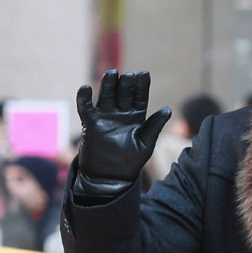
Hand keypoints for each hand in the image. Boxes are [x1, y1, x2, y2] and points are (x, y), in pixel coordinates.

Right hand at [74, 71, 171, 191]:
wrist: (110, 177)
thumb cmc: (131, 161)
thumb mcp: (146, 144)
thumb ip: (154, 126)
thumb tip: (167, 110)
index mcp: (137, 116)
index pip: (140, 97)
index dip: (141, 85)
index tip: (143, 74)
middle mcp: (121, 112)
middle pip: (123, 93)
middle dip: (126, 83)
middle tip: (128, 75)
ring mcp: (105, 116)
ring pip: (106, 96)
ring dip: (108, 85)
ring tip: (111, 74)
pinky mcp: (90, 123)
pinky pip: (85, 108)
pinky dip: (84, 98)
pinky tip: (86, 88)